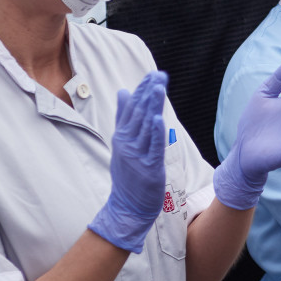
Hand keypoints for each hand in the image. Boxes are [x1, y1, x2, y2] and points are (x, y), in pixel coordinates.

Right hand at [87, 71, 168, 253]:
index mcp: (122, 135)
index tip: (152, 75)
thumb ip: (124, 118)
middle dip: (148, 93)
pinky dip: (155, 133)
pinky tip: (159, 118)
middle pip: (138, 114)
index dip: (142, 90)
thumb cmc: (128, 174)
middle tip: (158, 76)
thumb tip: (123, 92)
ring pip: (145, 127)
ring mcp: (137, 155)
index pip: (132, 107)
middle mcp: (127, 143)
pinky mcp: (148, 168)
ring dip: (152, 106)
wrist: (127, 206)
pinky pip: (153, 147)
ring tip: (158, 88)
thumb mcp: (122, 143)